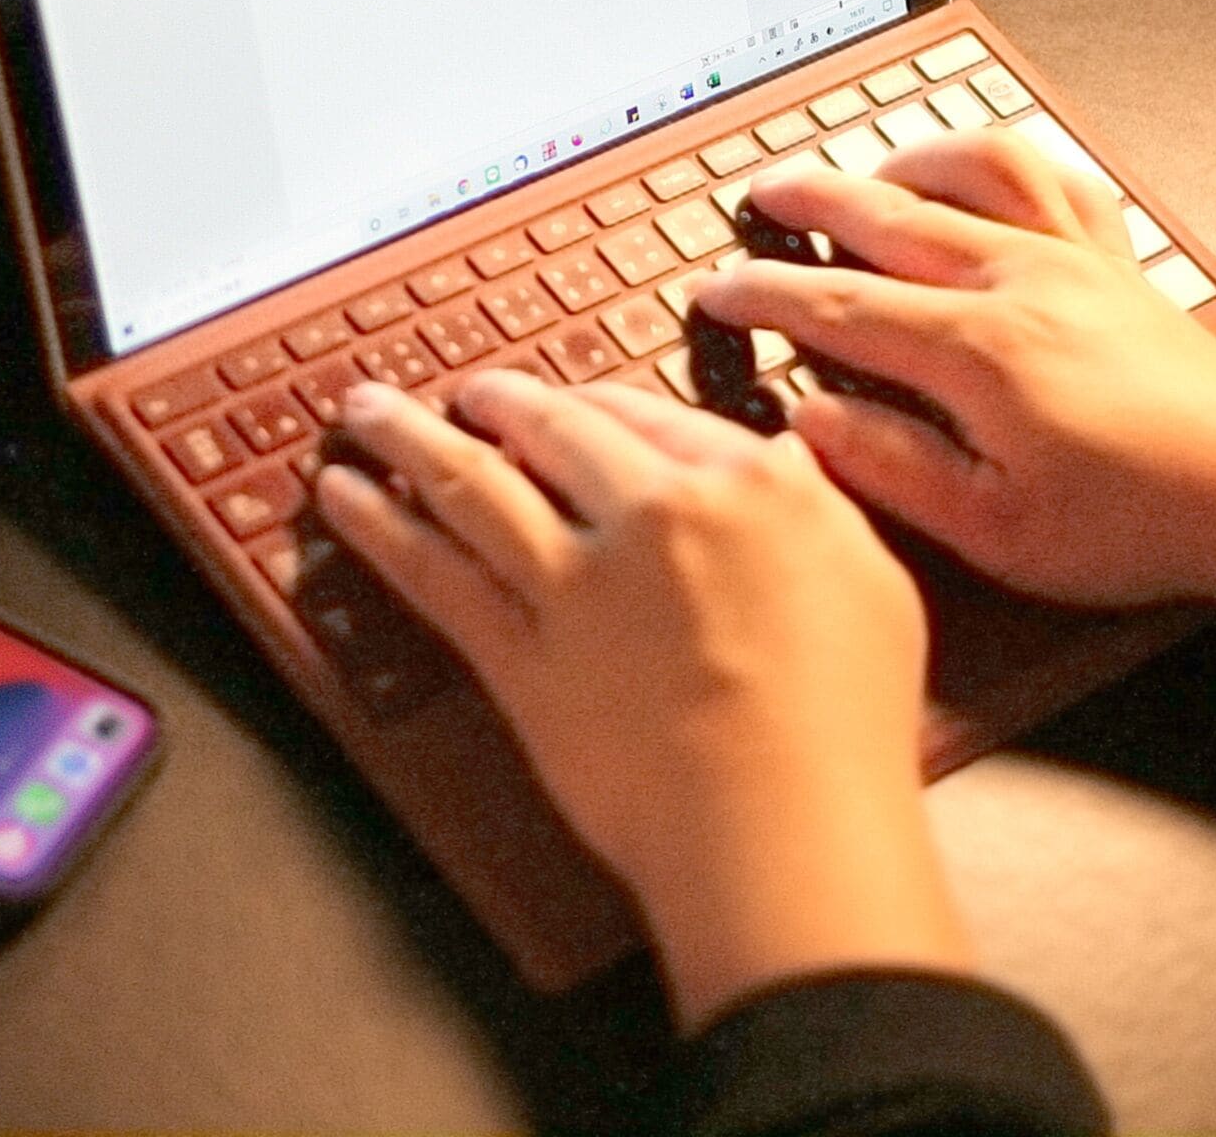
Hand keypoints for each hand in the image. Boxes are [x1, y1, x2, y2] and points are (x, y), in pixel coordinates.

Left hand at [315, 370, 973, 1028]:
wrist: (781, 825)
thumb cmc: (845, 728)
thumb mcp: (872, 584)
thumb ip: (815, 510)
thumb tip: (781, 465)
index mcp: (748, 486)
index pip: (657, 416)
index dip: (603, 401)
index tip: (576, 398)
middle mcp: (652, 511)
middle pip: (558, 429)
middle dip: (501, 400)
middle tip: (469, 390)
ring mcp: (575, 579)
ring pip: (473, 481)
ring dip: (409, 436)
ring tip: (367, 409)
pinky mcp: (519, 652)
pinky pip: (434, 573)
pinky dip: (380, 528)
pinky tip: (343, 495)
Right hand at [696, 130, 1215, 715]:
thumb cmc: (1141, 522)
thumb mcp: (994, 531)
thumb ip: (891, 467)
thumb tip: (810, 420)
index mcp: (974, 350)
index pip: (836, 306)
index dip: (763, 294)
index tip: (714, 287)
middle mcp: (1018, 282)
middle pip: (889, 214)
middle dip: (810, 198)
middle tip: (757, 193)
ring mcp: (1074, 261)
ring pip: (973, 171)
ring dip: (907, 160)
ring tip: (865, 170)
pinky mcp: (1120, 266)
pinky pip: (1055, 180)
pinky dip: (1007, 162)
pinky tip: (985, 177)